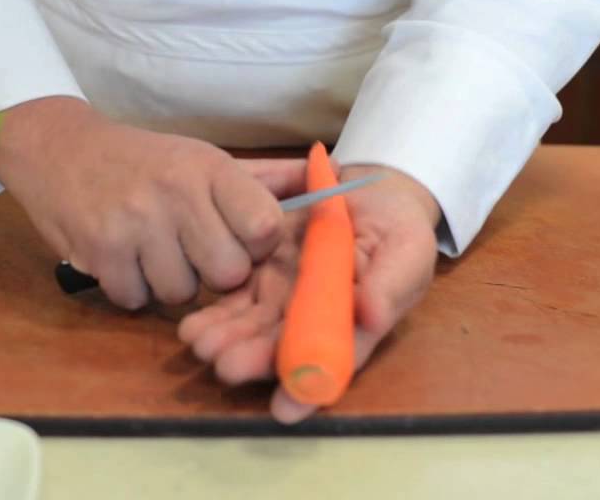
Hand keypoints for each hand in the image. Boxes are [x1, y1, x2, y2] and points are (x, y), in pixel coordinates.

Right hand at [0, 97, 298, 308]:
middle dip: (213, 272)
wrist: (58, 148)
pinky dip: (130, 288)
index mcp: (209, 167)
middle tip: (190, 249)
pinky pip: (136, 299)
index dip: (255, 245)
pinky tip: (123, 258)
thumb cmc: (143, 160)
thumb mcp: (202, 157)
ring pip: (181, 292)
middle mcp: (176, 192)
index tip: (236, 238)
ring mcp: (135, 223)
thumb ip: (264, 179)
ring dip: (169, 282)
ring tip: (151, 249)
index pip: (265, 226)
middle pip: (227, 272)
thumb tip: (327, 183)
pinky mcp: (100, 251)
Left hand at [177, 163, 440, 423]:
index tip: (285, 405)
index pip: (331, 362)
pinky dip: (214, 315)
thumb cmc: (399, 229)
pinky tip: (192, 326)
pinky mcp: (262, 272)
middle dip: (253, 361)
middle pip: (282, 349)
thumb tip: (370, 316)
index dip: (308, 386)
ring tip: (200, 345)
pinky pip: (235, 299)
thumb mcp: (407, 251)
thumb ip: (390, 286)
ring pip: (252, 328)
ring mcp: (285, 297)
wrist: (373, 193)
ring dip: (226, 341)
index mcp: (354, 324)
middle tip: (226, 367)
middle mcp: (314, 319)